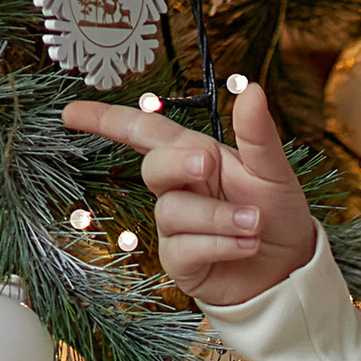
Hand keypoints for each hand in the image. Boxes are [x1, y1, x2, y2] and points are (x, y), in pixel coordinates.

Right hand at [60, 83, 320, 307]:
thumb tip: (253, 90)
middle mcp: (179, 189)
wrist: (290, 271)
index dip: (106, 121)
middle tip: (208, 166)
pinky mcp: (180, 261)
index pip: (144, 132)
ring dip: (219, 218)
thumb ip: (258, 134)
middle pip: (153, 168)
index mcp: (195, 157)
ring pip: (173, 212)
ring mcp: (175, 226)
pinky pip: (183, 248)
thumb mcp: (274, 171)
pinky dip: (219, 245)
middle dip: (176, 164)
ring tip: (255, 225)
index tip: (70, 114)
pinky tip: (247, 246)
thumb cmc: (278, 215)